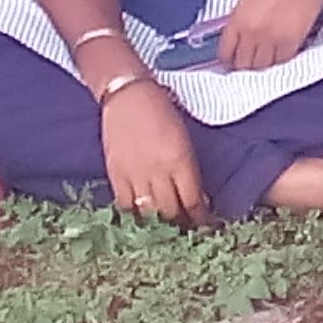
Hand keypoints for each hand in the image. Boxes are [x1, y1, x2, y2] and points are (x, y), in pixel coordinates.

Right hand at [100, 80, 210, 224]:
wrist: (127, 94)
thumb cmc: (162, 109)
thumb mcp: (184, 137)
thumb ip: (188, 166)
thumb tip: (196, 194)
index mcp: (180, 160)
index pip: (193, 201)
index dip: (201, 217)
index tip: (206, 223)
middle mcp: (158, 172)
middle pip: (171, 212)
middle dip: (182, 224)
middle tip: (188, 228)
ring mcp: (135, 175)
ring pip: (148, 213)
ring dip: (159, 224)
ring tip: (167, 229)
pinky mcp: (115, 175)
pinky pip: (125, 206)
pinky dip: (135, 215)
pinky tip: (142, 217)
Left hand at [216, 0, 322, 70]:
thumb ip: (243, 19)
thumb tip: (242, 35)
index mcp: (237, 19)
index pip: (225, 51)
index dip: (228, 59)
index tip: (232, 60)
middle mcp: (251, 32)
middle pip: (243, 63)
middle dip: (245, 64)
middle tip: (249, 60)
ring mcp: (271, 39)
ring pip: (262, 66)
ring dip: (263, 63)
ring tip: (266, 57)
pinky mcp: (291, 41)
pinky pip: (282, 60)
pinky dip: (280, 59)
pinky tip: (281, 51)